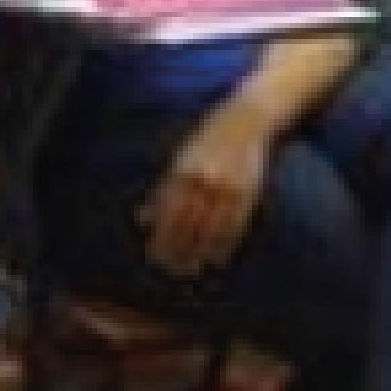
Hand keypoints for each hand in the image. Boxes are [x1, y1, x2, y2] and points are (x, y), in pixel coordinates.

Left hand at [141, 103, 274, 277]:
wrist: (248, 120)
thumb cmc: (206, 141)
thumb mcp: (179, 160)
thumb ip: (161, 191)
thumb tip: (141, 220)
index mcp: (183, 171)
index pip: (168, 213)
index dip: (161, 238)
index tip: (154, 257)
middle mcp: (204, 180)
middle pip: (188, 224)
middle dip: (177, 250)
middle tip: (170, 270)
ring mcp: (229, 187)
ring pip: (211, 229)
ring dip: (200, 253)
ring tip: (190, 270)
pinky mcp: (249, 192)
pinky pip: (236, 225)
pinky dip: (225, 245)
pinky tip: (216, 259)